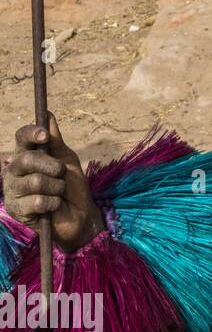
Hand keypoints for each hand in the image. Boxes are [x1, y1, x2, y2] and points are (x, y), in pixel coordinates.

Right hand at [1, 115, 104, 251]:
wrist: (79, 215)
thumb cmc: (71, 186)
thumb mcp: (67, 160)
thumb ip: (56, 140)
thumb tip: (47, 115)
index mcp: (25, 155)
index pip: (21, 137)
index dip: (31, 133)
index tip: (45, 136)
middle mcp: (14, 171)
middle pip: (27, 159)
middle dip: (52, 166)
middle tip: (61, 174)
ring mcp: (12, 190)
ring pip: (36, 181)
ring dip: (56, 187)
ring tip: (58, 193)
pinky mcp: (16, 209)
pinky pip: (38, 201)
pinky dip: (53, 203)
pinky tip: (53, 206)